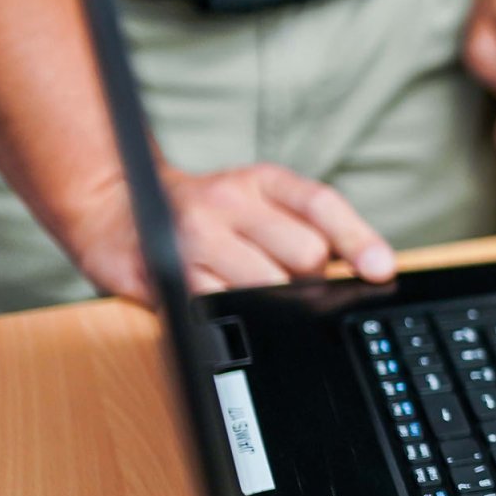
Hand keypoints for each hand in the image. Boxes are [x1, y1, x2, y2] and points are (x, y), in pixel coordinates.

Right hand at [60, 164, 394, 302]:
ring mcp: (197, 234)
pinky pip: (225, 305)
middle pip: (306, 252)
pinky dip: (237, 314)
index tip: (381, 270)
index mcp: (261, 180)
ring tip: (255, 291)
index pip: (321, 204)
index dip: (358, 239)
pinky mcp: (170, 270)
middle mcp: (228, 199)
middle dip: (310, 279)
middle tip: (290, 282)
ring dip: (276, 301)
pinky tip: (229, 303)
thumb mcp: (261, 204)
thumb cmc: (205, 215)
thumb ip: (313, 227)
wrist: (115, 208)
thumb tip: (370, 268)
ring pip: (270, 283)